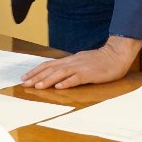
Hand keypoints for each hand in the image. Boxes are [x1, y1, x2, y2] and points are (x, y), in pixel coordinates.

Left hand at [21, 35, 141, 88]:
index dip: (36, 71)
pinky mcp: (90, 74)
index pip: (49, 64)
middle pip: (51, 69)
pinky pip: (77, 78)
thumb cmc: (100, 60)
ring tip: (37, 86)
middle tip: (24, 83)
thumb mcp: (82, 61)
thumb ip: (70, 67)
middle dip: (36, 76)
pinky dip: (67, 83)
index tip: (25, 77)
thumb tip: (57, 74)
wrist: (117, 54)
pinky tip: (59, 87)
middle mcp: (72, 62)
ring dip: (48, 80)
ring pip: (61, 73)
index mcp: (70, 60)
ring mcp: (81, 67)